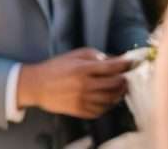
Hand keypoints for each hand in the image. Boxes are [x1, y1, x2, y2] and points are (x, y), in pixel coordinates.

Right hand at [17, 47, 131, 118]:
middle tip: (126, 77)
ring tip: (119, 88)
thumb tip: (113, 60)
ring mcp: (83, 100)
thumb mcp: (72, 55)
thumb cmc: (55, 68)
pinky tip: (107, 99)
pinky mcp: (81, 111)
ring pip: (111, 99)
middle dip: (124, 80)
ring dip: (119, 93)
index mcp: (82, 69)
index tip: (131, 63)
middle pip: (115, 84)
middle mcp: (85, 85)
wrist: (36, 86)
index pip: (112, 67)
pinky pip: (101, 110)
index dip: (125, 65)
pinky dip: (108, 105)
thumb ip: (93, 55)